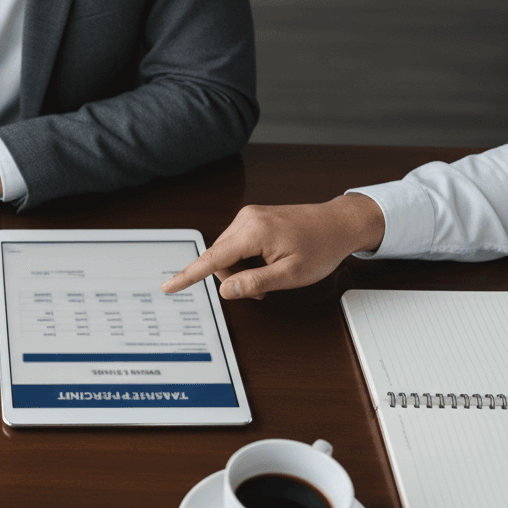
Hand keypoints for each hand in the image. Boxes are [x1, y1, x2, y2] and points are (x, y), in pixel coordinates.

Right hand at [161, 194, 385, 299]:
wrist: (340, 223)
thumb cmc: (322, 246)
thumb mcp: (291, 274)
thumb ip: (255, 283)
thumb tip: (225, 290)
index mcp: (253, 232)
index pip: (212, 258)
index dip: (188, 276)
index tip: (167, 286)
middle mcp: (246, 219)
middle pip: (220, 258)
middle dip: (235, 278)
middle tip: (262, 290)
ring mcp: (249, 216)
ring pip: (228, 252)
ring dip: (243, 270)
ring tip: (271, 274)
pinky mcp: (254, 218)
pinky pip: (238, 244)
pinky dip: (248, 259)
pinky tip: (269, 262)